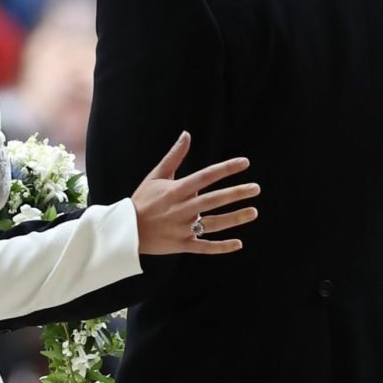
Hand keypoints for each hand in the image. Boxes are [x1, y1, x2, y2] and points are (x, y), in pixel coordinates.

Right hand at [131, 133, 258, 256]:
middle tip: (256, 188)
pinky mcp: (182, 244)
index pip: (206, 176)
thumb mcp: (156, 176)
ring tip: (253, 212)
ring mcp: (182, 228)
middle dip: (237, 193)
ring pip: (213, 223)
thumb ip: (174, 157)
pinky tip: (238, 243)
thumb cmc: (142, 200)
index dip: (226, 169)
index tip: (245, 163)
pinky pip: (204, 247)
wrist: (126, 231)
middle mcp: (182, 209)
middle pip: (214, 200)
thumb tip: (186, 135)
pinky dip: (221, 247)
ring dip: (235, 218)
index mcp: (176, 190)